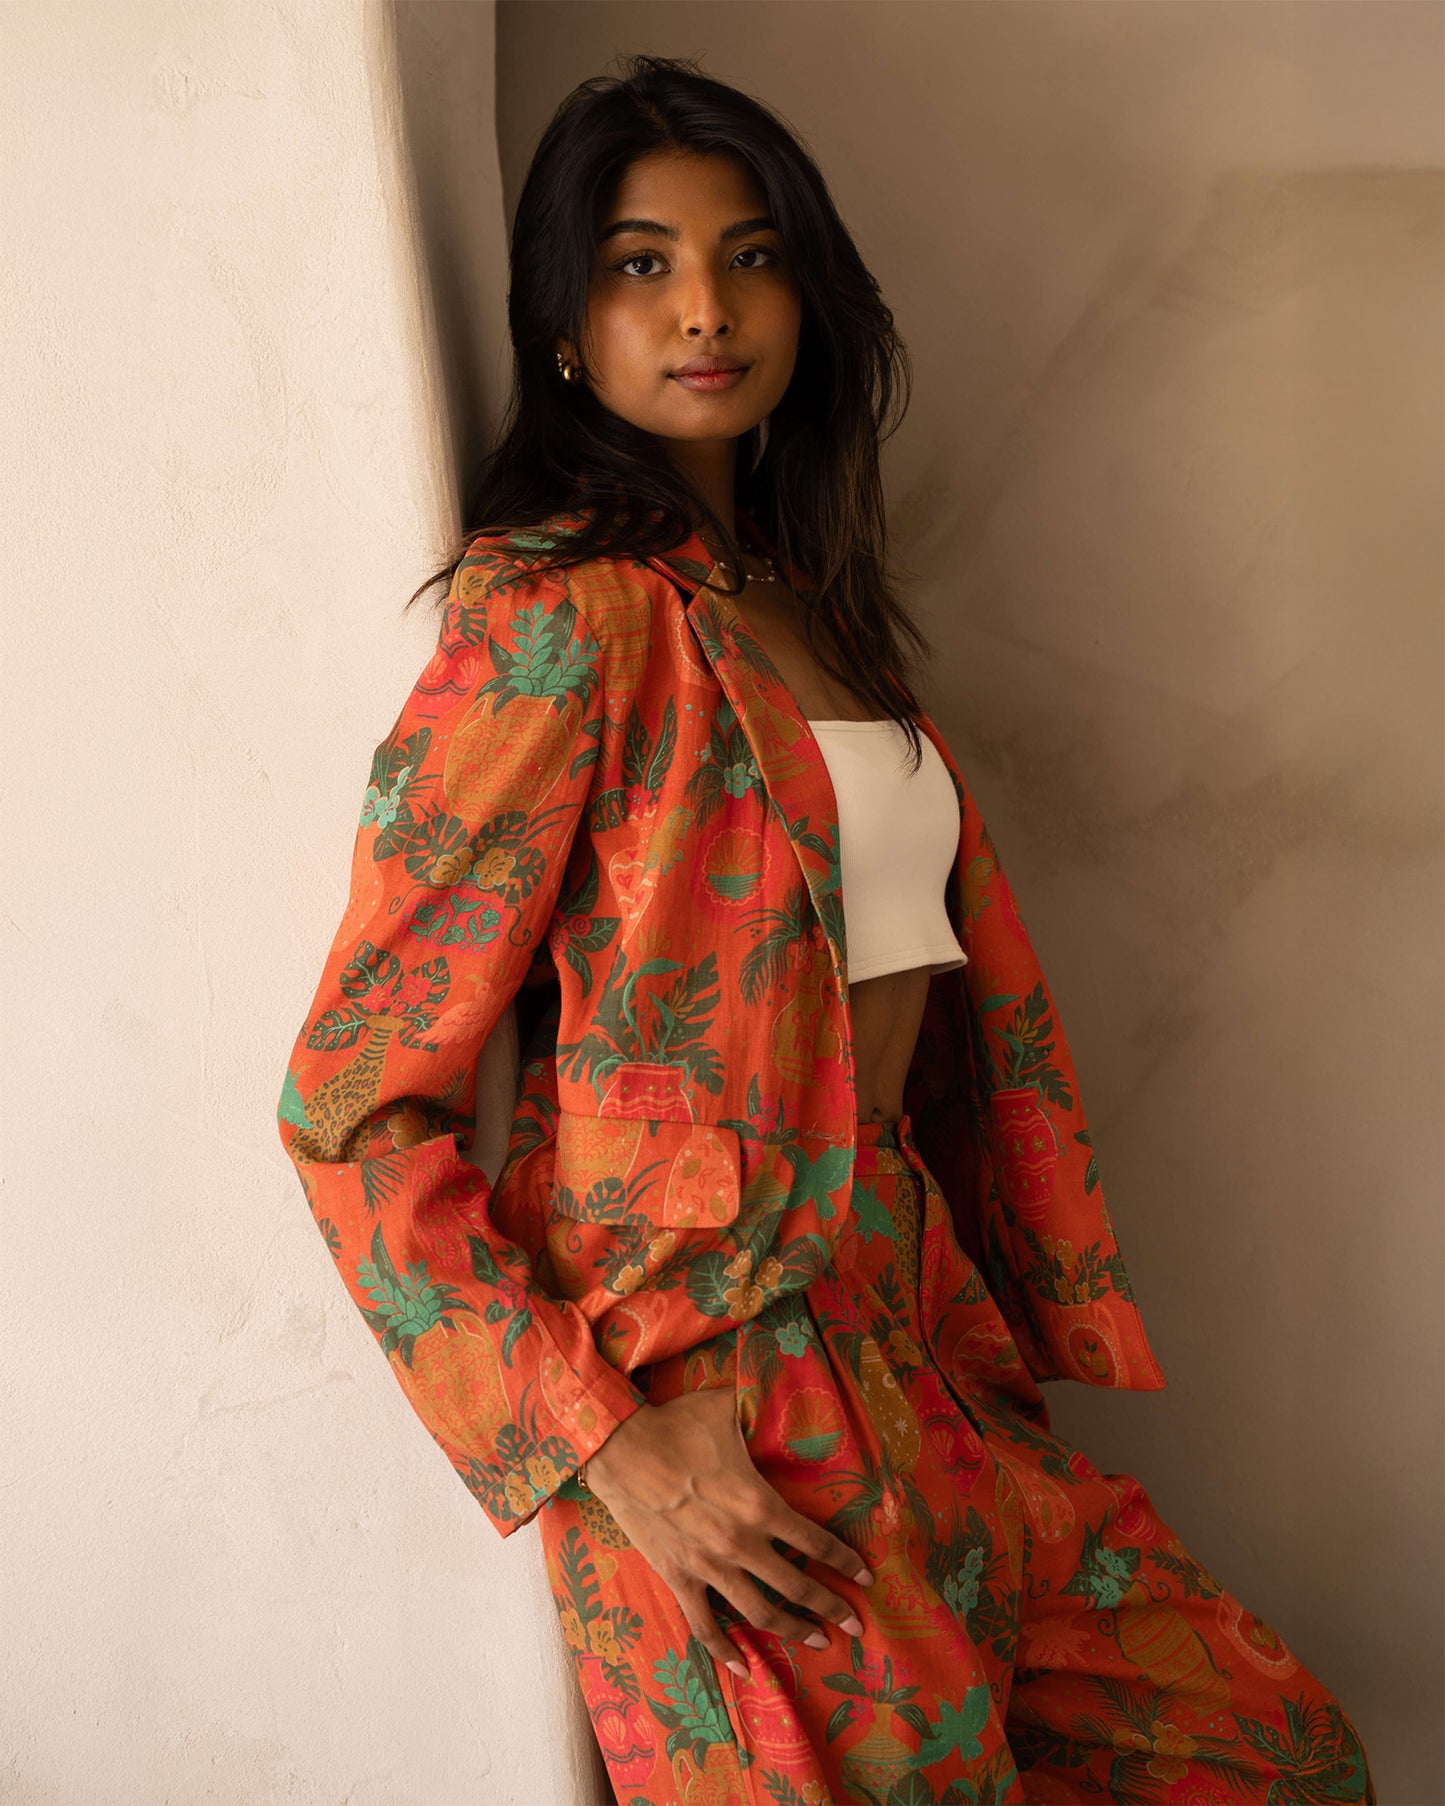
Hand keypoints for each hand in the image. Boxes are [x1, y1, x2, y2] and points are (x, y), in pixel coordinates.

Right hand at [582, 1388, 873, 1682]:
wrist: (621, 1448)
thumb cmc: (678, 1425)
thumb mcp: (730, 1408)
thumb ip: (763, 1407)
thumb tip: (788, 1389)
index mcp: (760, 1505)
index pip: (815, 1542)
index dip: (845, 1562)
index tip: (865, 1576)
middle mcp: (741, 1543)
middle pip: (797, 1586)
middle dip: (831, 1607)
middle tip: (855, 1625)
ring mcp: (709, 1566)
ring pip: (760, 1612)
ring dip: (792, 1630)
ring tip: (818, 1641)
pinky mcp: (678, 1577)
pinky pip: (704, 1626)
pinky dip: (725, 1651)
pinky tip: (743, 1669)